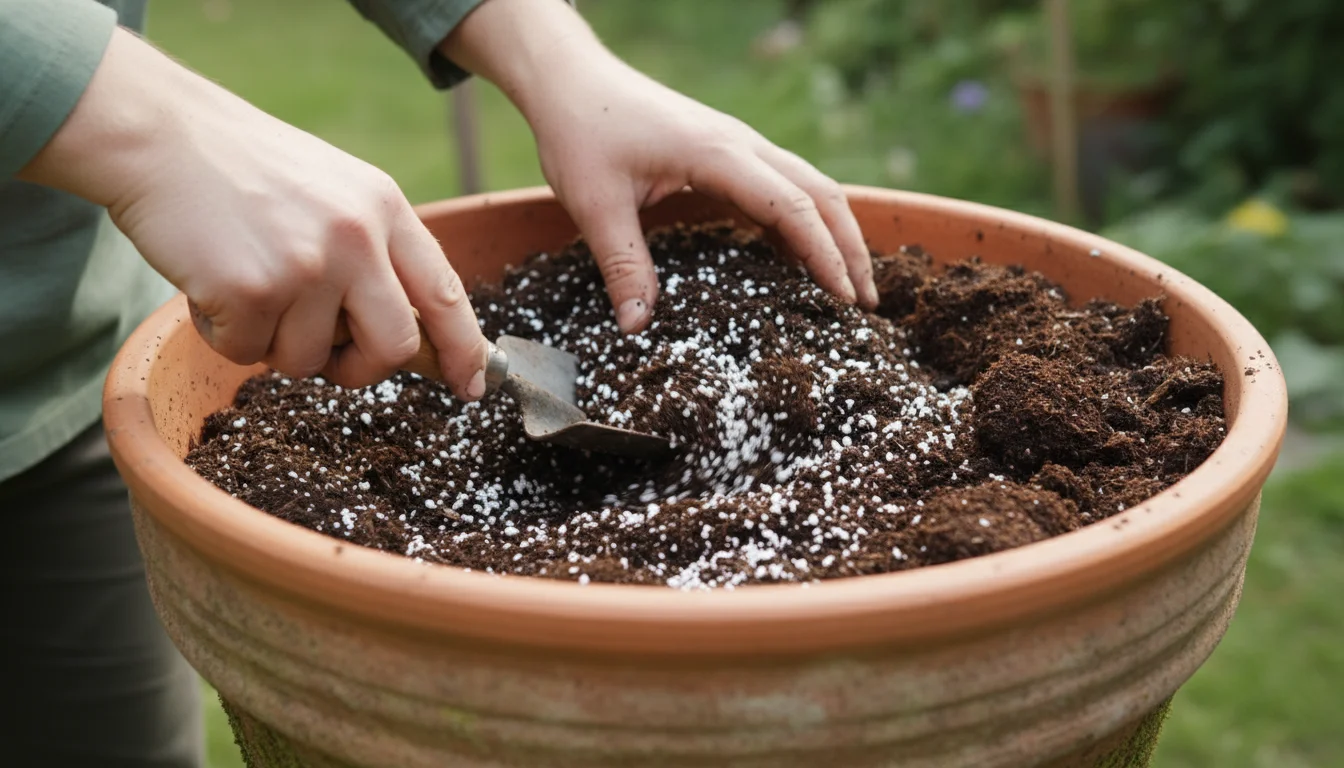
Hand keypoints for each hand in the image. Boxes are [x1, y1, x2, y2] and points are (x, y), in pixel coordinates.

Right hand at [19, 29, 489, 397]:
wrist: (159, 134)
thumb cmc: (245, 168)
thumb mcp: (336, 190)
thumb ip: (375, 251)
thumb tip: (404, 334)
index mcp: (386, 209)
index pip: (446, 294)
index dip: (464, 349)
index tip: (471, 387)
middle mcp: (357, 238)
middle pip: (393, 347)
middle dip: (362, 369)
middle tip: (329, 358)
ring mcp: (306, 265)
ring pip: (309, 360)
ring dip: (274, 343)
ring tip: (247, 285)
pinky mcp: (251, 290)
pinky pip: (247, 353)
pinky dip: (224, 335)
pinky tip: (210, 284)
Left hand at [443, 0, 877, 333]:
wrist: (570, 77)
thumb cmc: (581, 131)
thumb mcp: (594, 204)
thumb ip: (622, 265)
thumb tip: (637, 327)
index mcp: (718, 154)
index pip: (792, 207)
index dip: (823, 255)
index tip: (845, 299)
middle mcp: (741, 144)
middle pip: (820, 194)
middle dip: (849, 247)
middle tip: (866, 303)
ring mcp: (738, 144)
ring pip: (809, 185)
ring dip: (835, 231)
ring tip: (849, 285)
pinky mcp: (726, 150)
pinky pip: (782, 185)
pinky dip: (804, 220)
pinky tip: (802, 257)